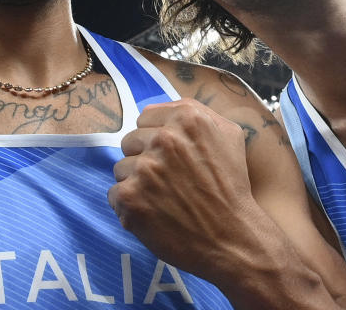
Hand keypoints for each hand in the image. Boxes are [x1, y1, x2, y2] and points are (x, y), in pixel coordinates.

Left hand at [109, 100, 262, 281]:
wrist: (231, 235)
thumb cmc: (231, 185)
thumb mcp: (229, 135)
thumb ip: (197, 113)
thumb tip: (163, 109)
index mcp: (187, 118)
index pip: (145, 117)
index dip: (155, 138)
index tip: (170, 156)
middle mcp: (164, 138)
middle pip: (130, 141)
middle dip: (144, 159)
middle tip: (168, 180)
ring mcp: (144, 168)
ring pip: (121, 168)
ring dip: (136, 182)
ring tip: (162, 198)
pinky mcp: (130, 197)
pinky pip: (114, 194)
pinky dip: (130, 206)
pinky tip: (153, 213)